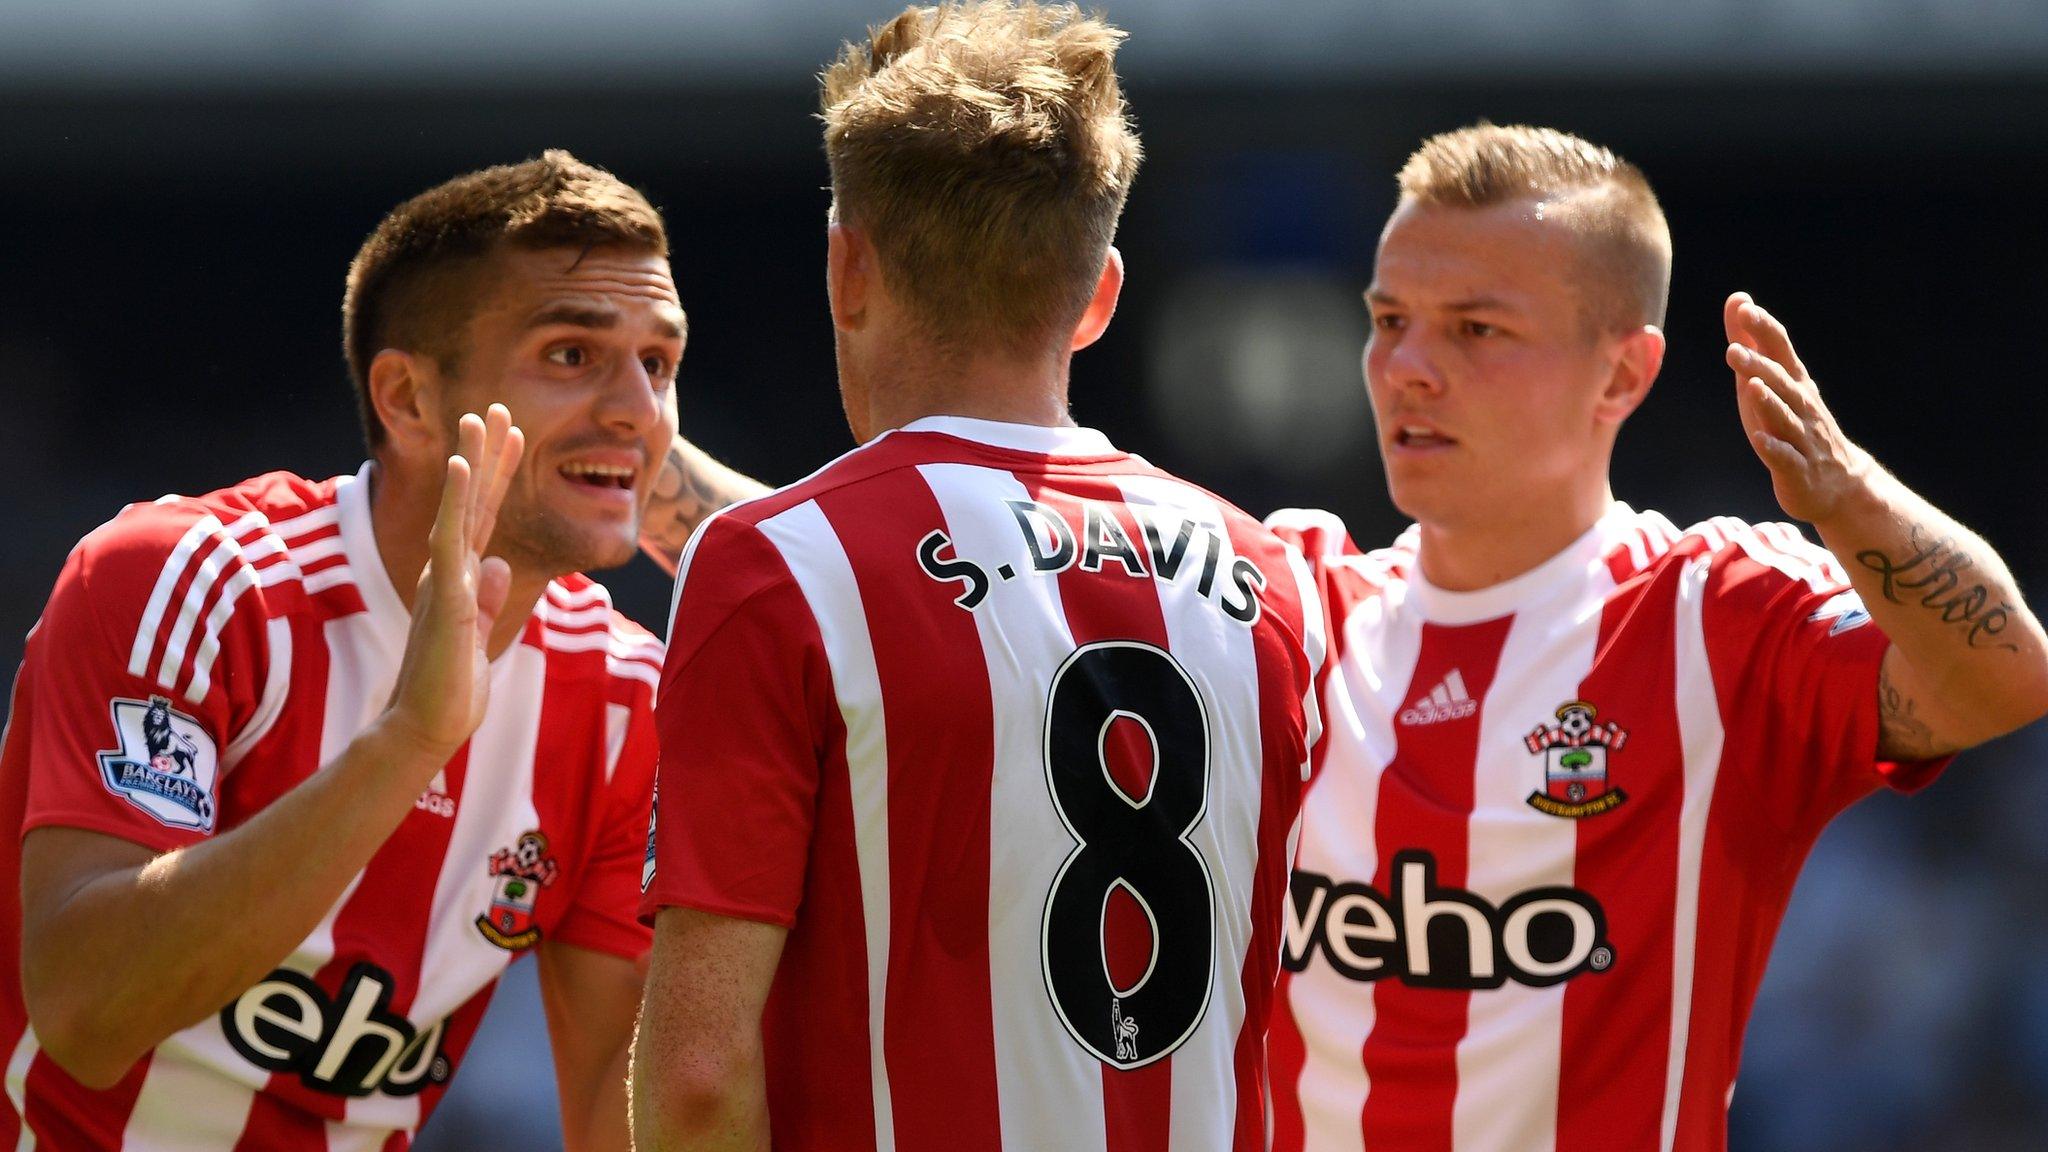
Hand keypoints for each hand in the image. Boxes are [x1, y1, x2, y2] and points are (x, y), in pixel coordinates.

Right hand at [384, 404, 524, 755]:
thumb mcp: (479, 633)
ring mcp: (445, 579)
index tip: (513, 436)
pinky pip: (449, 537)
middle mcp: (450, 570)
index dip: (496, 475)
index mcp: (461, 578)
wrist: (427, 727)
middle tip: (495, 407)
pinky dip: (454, 500)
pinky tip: (460, 467)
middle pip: (471, 501)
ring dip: (469, 462)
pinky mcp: (445, 595)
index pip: (482, 516)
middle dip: (485, 453)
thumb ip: (487, 596)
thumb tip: (502, 562)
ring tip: (477, 418)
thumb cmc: (450, 688)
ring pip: (459, 508)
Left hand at [1724, 292, 1874, 525]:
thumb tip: (1738, 299)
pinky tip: (1760, 440)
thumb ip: (1752, 342)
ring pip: (1786, 418)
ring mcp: (1801, 439)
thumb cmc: (1794, 424)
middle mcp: (1801, 407)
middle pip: (1780, 383)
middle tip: (1732, 350)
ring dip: (1769, 403)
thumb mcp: (1769, 381)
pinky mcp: (1796, 469)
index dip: (1764, 330)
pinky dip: (1774, 449)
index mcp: (1794, 383)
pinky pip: (1785, 458)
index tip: (1745, 309)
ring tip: (1752, 387)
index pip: (1781, 350)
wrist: (1837, 483)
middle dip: (1758, 366)